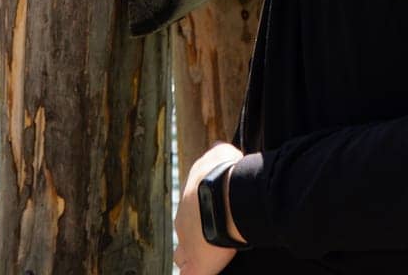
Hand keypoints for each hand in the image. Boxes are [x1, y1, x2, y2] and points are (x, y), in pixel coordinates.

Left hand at [174, 140, 244, 273]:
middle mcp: (184, 219)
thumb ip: (218, 152)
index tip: (209, 212)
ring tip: (203, 254)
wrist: (225, 194)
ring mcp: (187, 242)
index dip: (200, 211)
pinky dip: (192, 273)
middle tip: (207, 235)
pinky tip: (194, 271)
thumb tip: (218, 146)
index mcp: (190, 196)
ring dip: (189, 254)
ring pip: (181, 253)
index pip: (191, 206)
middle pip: (184, 229)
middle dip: (193, 232)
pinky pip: (190, 274)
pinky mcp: (197, 263)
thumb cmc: (226, 172)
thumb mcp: (221, 153)